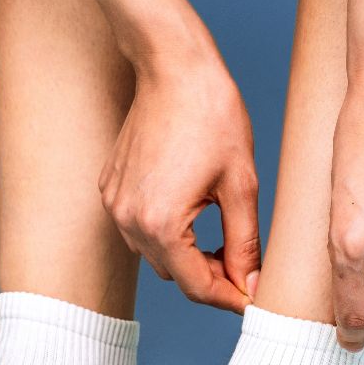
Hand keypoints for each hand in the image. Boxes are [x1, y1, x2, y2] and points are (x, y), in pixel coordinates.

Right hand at [100, 52, 260, 312]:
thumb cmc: (210, 115)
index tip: (253, 296)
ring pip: (155, 254)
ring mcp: (114, 204)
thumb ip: (245, 243)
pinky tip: (193, 211)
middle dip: (210, 275)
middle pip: (175, 274)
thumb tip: (251, 283)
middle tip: (245, 262)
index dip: (229, 297)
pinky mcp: (110, 188)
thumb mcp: (240, 183)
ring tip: (222, 237)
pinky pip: (139, 228)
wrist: (172, 66)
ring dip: (187, 254)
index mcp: (161, 224)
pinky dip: (165, 231)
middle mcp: (129, 220)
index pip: (196, 286)